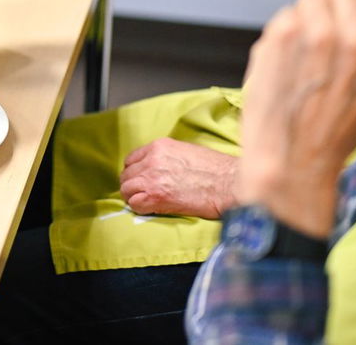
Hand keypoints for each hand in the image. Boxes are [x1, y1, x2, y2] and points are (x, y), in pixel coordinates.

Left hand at [119, 139, 239, 219]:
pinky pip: (135, 204)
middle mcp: (152, 160)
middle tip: (143, 194)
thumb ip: (166, 156)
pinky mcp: (157, 197)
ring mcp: (152, 178)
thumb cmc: (215, 169)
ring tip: (147, 203)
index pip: (131, 159)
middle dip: (133, 185)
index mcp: (159, 146)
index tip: (141, 180)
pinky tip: (152, 209)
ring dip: (134, 197)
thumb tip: (158, 167)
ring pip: (127, 190)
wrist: (229, 184)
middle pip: (126, 175)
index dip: (135, 172)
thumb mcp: (186, 151)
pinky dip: (140, 209)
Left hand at [238, 0, 355, 235]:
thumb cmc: (335, 129)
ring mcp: (320, 34)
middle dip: (330, 11)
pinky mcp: (284, 36)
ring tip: (303, 58)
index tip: (347, 32)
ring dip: (304, 20)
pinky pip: (285, 14)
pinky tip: (284, 65)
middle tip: (321, 47)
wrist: (293, 164)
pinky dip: (281, 35)